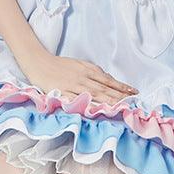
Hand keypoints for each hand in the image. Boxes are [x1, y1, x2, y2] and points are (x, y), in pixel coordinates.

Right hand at [18, 51, 137, 105]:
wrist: (39, 62)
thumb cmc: (60, 64)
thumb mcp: (80, 64)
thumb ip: (94, 72)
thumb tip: (108, 79)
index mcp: (87, 69)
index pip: (108, 80)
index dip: (121, 87)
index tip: (134, 92)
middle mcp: (83, 77)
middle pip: (104, 88)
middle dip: (119, 96)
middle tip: (133, 102)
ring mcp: (73, 86)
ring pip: (94, 95)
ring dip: (109, 101)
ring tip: (122, 107)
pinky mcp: (63, 93)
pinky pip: (77, 101)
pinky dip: (88, 105)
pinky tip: (96, 111)